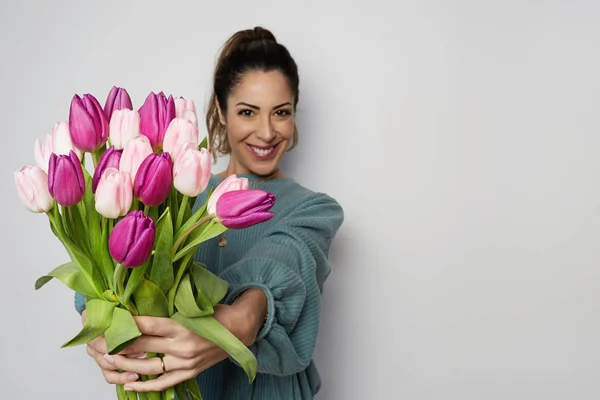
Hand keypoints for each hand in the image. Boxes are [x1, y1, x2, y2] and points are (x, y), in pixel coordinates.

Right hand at [82, 310, 143, 385]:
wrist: (124, 319)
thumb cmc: (125, 312)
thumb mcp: (124, 307)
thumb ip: (124, 311)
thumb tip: (133, 316)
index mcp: (91, 320)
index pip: (96, 325)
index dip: (114, 330)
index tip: (131, 329)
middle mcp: (91, 338)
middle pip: (102, 346)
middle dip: (123, 347)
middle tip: (141, 345)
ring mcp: (96, 353)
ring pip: (106, 362)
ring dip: (125, 362)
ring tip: (142, 356)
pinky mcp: (104, 365)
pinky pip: (109, 375)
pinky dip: (121, 377)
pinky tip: (134, 375)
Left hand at [103, 289, 267, 392]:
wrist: (239, 329)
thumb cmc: (215, 314)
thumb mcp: (190, 306)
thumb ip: (167, 310)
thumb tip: (138, 309)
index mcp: (180, 325)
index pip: (145, 326)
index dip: (124, 325)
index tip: (107, 322)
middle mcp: (181, 345)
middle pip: (141, 346)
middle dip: (118, 343)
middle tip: (99, 341)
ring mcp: (184, 362)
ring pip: (147, 367)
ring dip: (125, 365)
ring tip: (108, 360)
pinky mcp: (189, 373)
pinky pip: (162, 383)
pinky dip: (144, 386)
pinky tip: (128, 384)